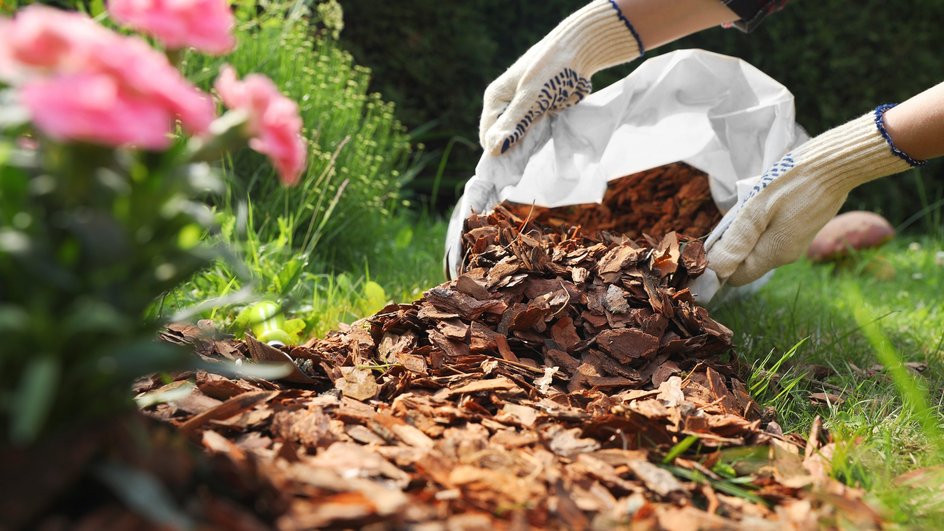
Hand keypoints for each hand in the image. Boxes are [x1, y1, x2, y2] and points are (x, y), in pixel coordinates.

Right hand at [479, 0, 641, 154]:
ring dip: (526, 147)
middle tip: (526, 164)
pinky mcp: (540, 111)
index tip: (510, 169)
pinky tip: (545, 147)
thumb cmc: (551, 70)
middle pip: (502, 137)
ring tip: (536, 156)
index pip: (487, 135)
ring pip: (519, 137)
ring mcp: (524, 109)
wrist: (580, 51)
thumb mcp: (530, 98)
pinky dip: (539, 141)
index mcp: (495, 98)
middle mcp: (506, 105)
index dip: (496, 152)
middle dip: (511, 151)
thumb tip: (493, 150)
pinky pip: (535, 133)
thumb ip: (513, 123)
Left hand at [707, 106, 919, 285]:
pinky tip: (760, 205)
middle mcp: (786, 254)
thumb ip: (736, 241)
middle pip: (747, 262)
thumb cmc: (793, 182)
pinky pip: (771, 235)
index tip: (709, 243)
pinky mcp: (800, 228)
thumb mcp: (757, 210)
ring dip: (745, 234)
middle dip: (731, 247)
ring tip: (743, 209)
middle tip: (727, 219)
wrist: (836, 163)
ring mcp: (796, 242)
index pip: (737, 276)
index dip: (719, 265)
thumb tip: (716, 270)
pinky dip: (759, 226)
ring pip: (758, 247)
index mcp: (774, 254)